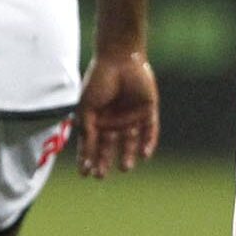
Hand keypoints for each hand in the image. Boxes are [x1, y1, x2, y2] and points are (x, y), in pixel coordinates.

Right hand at [77, 49, 159, 177]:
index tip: (85, 174)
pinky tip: (145, 155)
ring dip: (128, 155)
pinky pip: (150, 131)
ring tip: (125, 167)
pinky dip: (148, 143)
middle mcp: (114, 121)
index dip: (87, 159)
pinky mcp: (148, 111)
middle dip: (105, 161)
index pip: (92, 145)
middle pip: (110, 147)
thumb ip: (86, 131)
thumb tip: (84, 155)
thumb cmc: (98, 82)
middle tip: (101, 175)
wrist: (119, 60)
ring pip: (131, 142)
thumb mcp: (86, 108)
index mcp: (97, 120)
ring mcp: (132, 117)